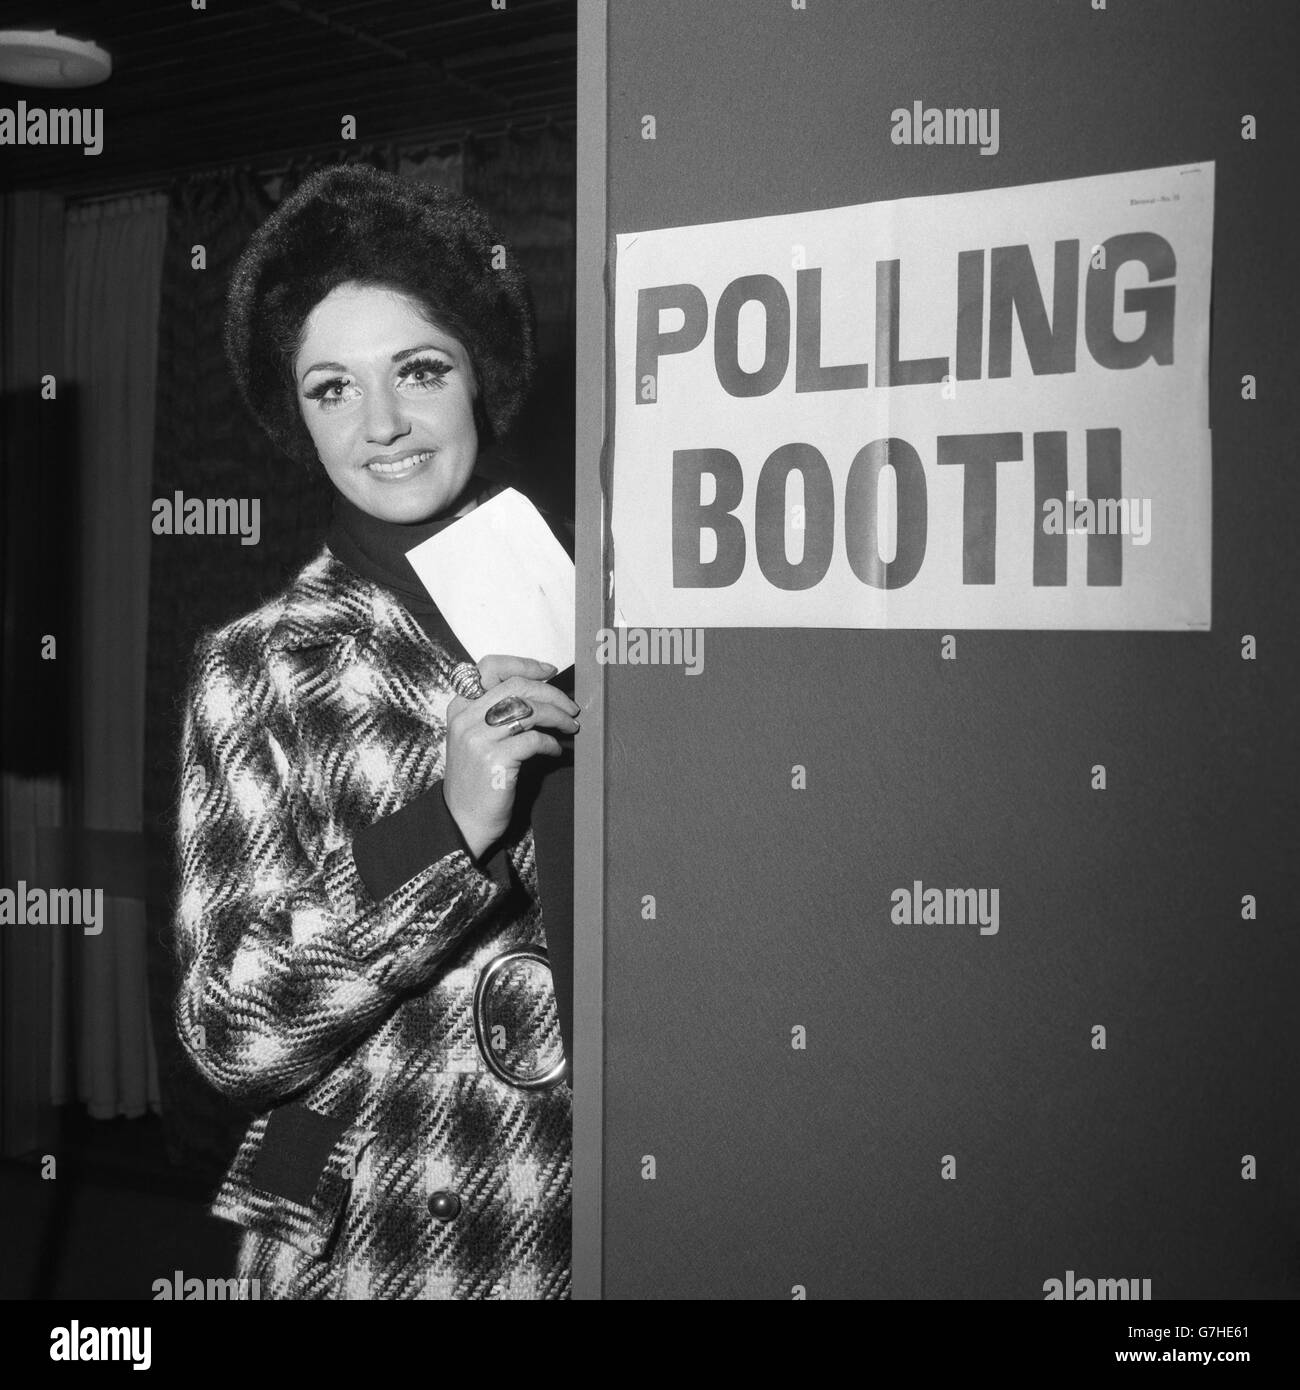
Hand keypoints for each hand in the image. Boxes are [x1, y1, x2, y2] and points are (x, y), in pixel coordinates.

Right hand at [443, 655, 579, 860]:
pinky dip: (551, 743)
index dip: (524, 664)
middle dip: (551, 693)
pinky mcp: (494, 759)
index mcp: (460, 707)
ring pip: (529, 710)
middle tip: (572, 706)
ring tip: (571, 727)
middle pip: (517, 686)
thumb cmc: (476, 780)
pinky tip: (555, 751)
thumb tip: (541, 694)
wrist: (462, 822)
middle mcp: (466, 718)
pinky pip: (533, 739)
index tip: (550, 671)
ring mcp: (478, 738)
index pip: (490, 667)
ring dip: (558, 717)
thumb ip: (496, 714)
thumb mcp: (477, 739)